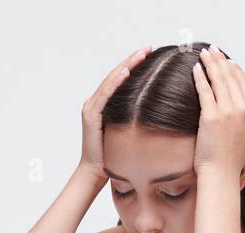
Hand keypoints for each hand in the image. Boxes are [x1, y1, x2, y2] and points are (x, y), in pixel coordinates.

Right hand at [80, 46, 151, 177]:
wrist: (95, 172)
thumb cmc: (111, 156)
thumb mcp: (126, 132)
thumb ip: (133, 118)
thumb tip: (154, 111)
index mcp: (103, 105)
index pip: (120, 80)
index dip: (134, 65)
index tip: (150, 55)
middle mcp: (95, 102)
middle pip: (116, 75)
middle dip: (132, 60)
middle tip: (148, 48)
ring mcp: (91, 107)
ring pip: (111, 80)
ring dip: (127, 65)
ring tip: (141, 54)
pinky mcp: (91, 115)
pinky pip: (105, 94)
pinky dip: (116, 82)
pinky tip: (127, 71)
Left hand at [192, 45, 244, 177]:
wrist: (221, 174)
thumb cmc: (234, 161)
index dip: (235, 70)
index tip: (228, 61)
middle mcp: (244, 109)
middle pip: (231, 78)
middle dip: (221, 61)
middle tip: (213, 50)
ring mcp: (228, 112)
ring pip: (219, 80)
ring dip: (211, 63)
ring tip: (204, 54)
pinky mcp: (211, 116)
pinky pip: (205, 91)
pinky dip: (200, 77)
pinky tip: (196, 69)